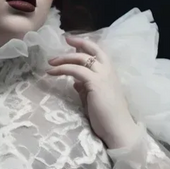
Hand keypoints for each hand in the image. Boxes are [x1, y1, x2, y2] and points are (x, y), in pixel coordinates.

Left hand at [47, 33, 143, 151]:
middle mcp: (108, 71)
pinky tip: (52, 72)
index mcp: (110, 73)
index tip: (73, 42)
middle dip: (77, 43)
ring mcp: (102, 76)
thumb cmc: (108, 117)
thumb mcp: (94, 98)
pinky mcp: (95, 83)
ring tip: (51, 62)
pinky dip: (62, 69)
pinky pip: (75, 70)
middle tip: (64, 40)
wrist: (118, 128)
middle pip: (92, 50)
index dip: (86, 44)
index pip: (99, 52)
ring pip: (81, 58)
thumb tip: (75, 82)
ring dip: (64, 58)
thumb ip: (85, 88)